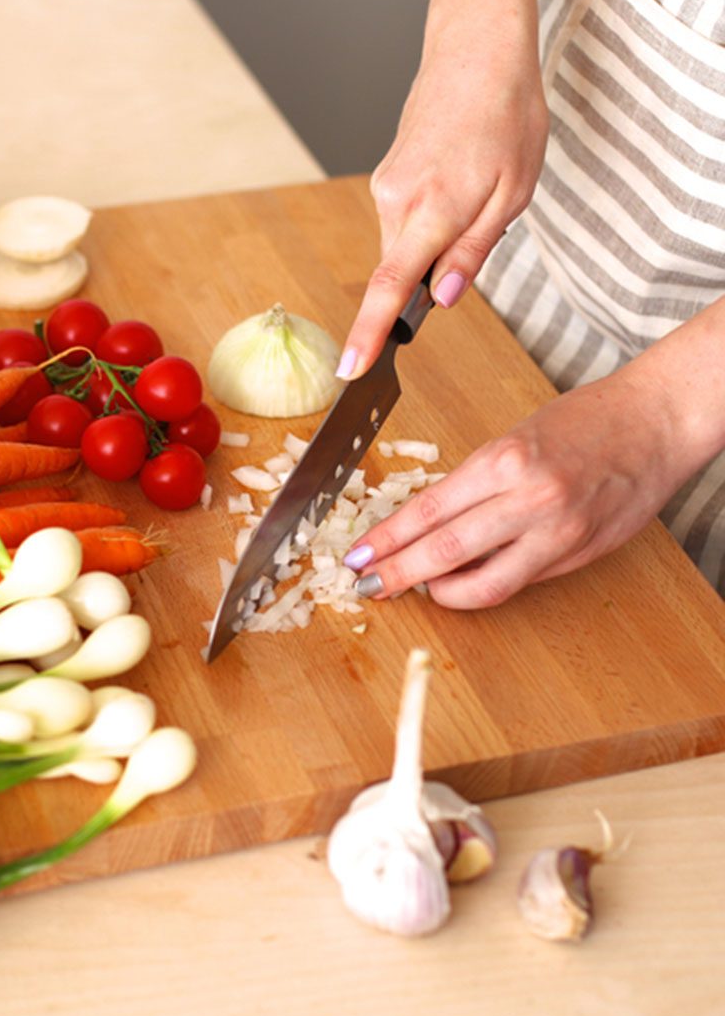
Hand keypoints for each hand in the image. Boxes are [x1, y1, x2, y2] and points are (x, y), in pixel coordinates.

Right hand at [337, 0, 548, 379]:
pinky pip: (402, 223)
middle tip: (479, 230)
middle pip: (402, 271)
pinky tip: (458, 181)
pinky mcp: (385, 179)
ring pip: (404, 247)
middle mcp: (396, 202)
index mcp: (433, 210)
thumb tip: (439, 301)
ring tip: (478, 189)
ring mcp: (385, 189)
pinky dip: (428, 222)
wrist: (478, 51)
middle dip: (432, 277)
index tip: (350, 370)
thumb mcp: (513, 193)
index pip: (390, 288)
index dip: (370, 334)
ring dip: (436, 243)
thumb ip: (472, 253)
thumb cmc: (507, 117)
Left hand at [345, 369, 689, 607]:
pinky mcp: (578, 555)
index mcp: (505, 461)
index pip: (428, 510)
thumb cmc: (584, 423)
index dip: (387, 539)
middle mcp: (530, 498)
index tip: (359, 554)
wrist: (655, 423)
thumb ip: (472, 486)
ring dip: (440, 593)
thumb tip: (423, 527)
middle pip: (445, 551)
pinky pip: (518, 583)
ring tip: (416, 589)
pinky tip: (461, 585)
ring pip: (483, 583)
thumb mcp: (512, 441)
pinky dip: (482, 588)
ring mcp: (558, 532)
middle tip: (368, 584)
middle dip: (398, 573)